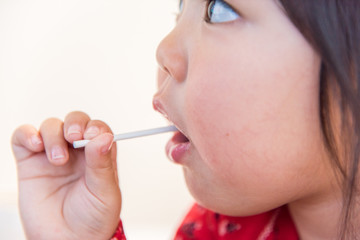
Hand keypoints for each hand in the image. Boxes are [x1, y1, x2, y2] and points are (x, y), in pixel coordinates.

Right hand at [11, 111, 120, 239]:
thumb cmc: (92, 219)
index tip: (91, 136)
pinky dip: (27, 134)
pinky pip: (24, 137)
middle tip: (74, 138)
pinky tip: (36, 145)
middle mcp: (77, 152)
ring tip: (57, 159)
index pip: (98, 129)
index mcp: (98, 156)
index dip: (94, 127)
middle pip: (75, 121)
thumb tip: (104, 137)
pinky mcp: (30, 162)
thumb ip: (102, 164)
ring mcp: (52, 155)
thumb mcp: (104, 193)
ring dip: (53, 135)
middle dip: (74, 124)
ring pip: (51, 126)